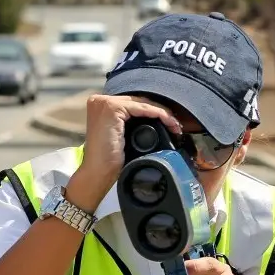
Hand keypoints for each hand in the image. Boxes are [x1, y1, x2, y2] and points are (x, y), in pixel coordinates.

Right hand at [68, 94, 182, 210]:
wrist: (98, 173)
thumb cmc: (108, 161)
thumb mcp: (121, 136)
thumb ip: (130, 123)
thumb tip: (155, 119)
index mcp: (99, 105)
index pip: (133, 103)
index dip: (153, 111)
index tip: (170, 123)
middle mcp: (99, 100)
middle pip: (138, 101)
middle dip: (159, 112)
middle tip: (176, 125)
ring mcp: (104, 103)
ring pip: (142, 103)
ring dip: (163, 113)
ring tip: (175, 126)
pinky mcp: (111, 108)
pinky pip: (142, 107)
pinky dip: (158, 114)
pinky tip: (169, 122)